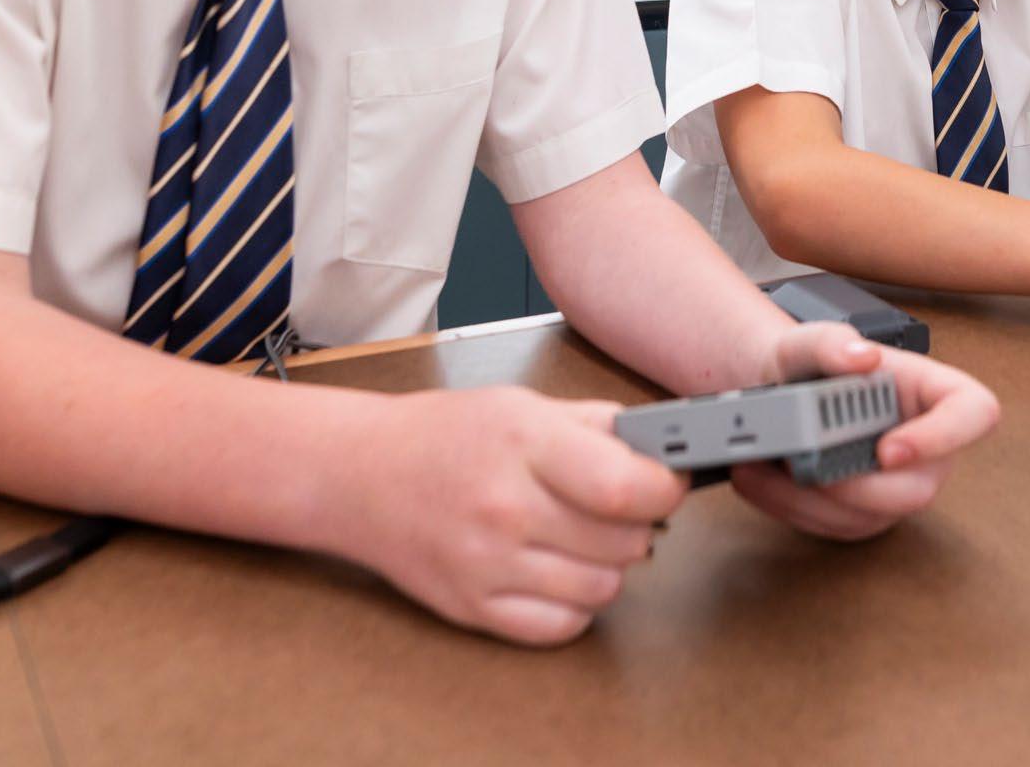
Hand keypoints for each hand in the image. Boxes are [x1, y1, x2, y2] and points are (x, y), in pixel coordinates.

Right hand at [345, 385, 686, 645]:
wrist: (361, 473)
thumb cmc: (442, 434)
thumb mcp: (520, 404)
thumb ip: (594, 424)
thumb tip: (658, 446)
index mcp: (523, 443)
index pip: (627, 485)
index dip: (664, 487)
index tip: (668, 481)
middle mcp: (506, 507)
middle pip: (624, 541)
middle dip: (639, 522)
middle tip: (621, 504)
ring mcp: (489, 564)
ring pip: (602, 588)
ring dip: (608, 563)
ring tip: (584, 534)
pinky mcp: (475, 608)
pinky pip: (562, 626)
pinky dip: (575, 603)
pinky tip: (559, 568)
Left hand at [730, 321, 999, 539]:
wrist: (773, 395)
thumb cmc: (803, 364)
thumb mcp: (805, 340)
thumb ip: (830, 342)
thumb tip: (862, 357)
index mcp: (929, 392)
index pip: (975, 412)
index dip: (944, 437)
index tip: (887, 448)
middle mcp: (925, 446)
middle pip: (917, 489)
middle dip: (852, 484)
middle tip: (800, 465)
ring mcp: (896, 485)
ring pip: (869, 517)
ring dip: (806, 498)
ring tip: (757, 464)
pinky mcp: (862, 514)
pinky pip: (834, 527)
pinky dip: (789, 508)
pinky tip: (758, 480)